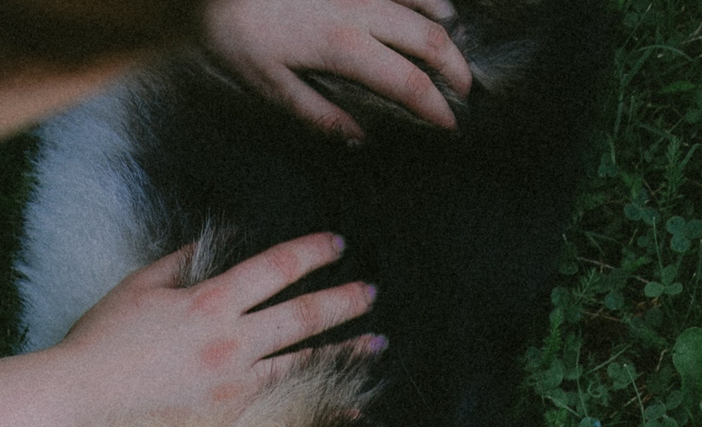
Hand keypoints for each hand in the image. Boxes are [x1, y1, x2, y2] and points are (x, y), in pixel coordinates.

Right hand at [49, 231, 377, 426]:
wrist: (78, 406)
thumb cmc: (100, 344)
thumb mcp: (137, 288)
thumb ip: (178, 263)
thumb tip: (211, 244)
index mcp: (209, 303)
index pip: (275, 268)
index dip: (311, 252)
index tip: (338, 243)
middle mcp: (230, 344)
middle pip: (302, 316)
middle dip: (343, 301)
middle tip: (371, 292)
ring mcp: (233, 388)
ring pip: (303, 364)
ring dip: (344, 351)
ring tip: (376, 341)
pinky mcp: (229, 424)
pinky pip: (287, 412)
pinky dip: (324, 409)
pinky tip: (351, 409)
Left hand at [205, 0, 472, 138]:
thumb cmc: (236, 33)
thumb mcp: (270, 86)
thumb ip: (319, 114)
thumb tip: (360, 138)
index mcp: (343, 47)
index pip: (408, 82)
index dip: (435, 106)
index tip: (449, 124)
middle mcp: (361, 9)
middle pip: (429, 40)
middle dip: (455, 68)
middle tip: (465, 91)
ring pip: (424, 2)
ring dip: (446, 31)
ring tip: (454, 53)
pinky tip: (436, 7)